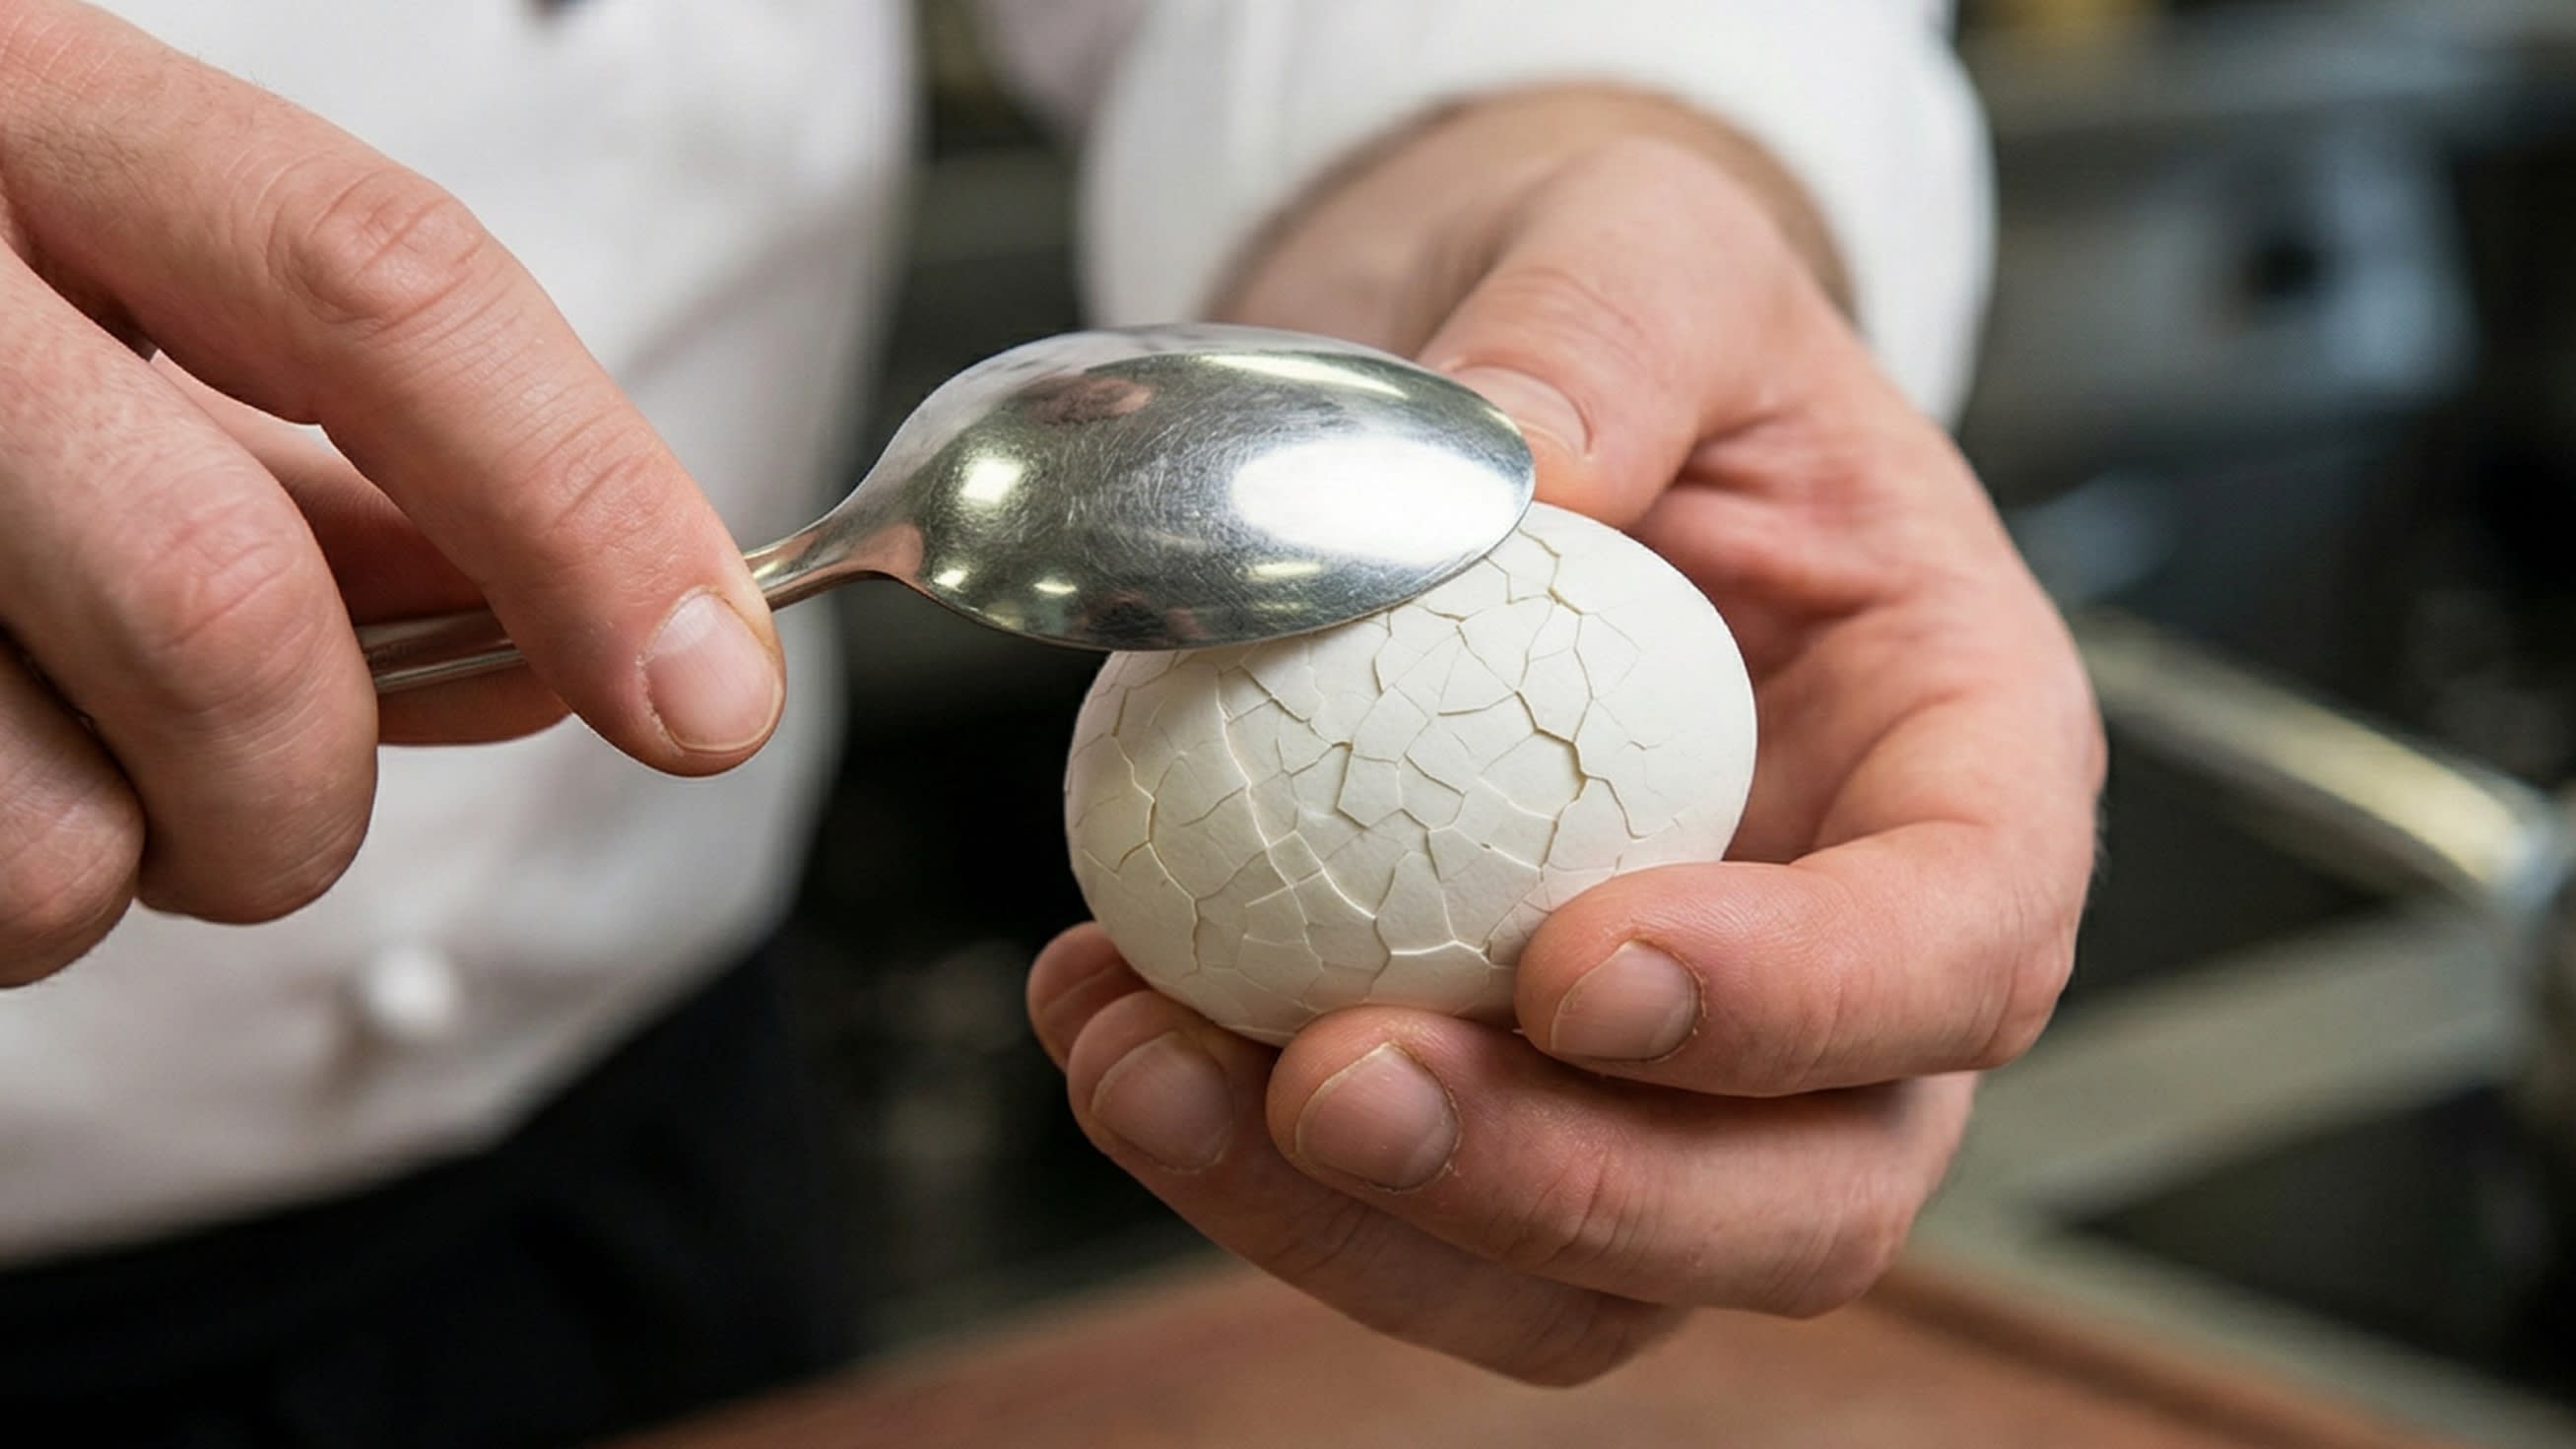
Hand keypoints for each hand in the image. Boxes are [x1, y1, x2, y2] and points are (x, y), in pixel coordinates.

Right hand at [0, 1, 784, 981]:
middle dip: (316, 788)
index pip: (382, 286)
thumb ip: (372, 478)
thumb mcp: (138, 330)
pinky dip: (7, 904)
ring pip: (58, 836)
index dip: (585, 505)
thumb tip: (615, 637)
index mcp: (32, 112)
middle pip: (228, 606)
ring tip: (55, 757)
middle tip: (290, 802)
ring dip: (132, 870)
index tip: (715, 689)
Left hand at [1028, 87, 2103, 1381]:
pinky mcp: (1509, 1088)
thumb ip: (1608, 331)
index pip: (1962, 945)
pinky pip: (1413, 1207)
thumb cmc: (1632, 331)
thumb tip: (1507, 465)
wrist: (1505, 402)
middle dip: (1564, 1187)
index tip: (1582, 965)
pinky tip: (1112, 1019)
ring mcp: (1687, 1066)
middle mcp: (1855, 961)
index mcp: (1962, 762)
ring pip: (1587, 1274)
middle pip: (1796, 1195)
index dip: (1801, 1005)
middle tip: (1334, 1087)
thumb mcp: (1646, 247)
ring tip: (1146, 1065)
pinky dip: (1248, 1165)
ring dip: (1361, 1226)